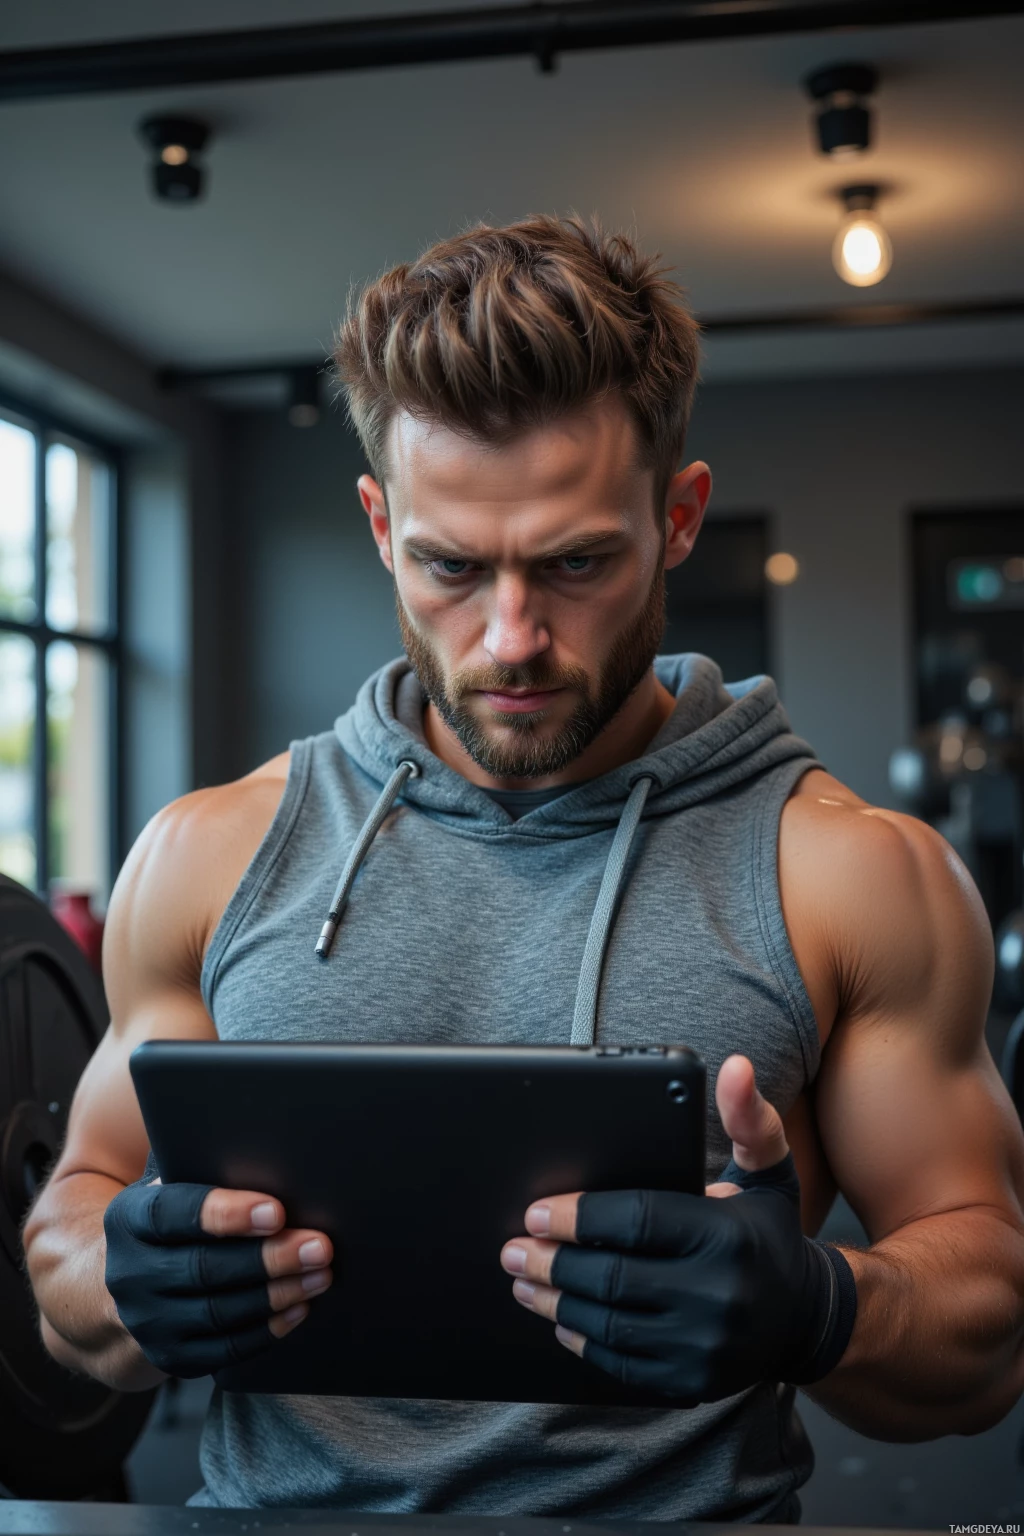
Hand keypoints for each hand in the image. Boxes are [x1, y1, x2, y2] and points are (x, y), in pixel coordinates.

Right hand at [103, 1168, 333, 1378]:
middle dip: (269, 1258)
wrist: (124, 1285)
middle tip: (319, 1247)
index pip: (174, 1214)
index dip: (226, 1214)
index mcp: (129, 1219)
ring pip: (218, 1312)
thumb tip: (278, 1163)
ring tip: (320, 1275)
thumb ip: (207, 1175)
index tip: (276, 1212)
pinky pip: (223, 1349)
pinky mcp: (168, 1355)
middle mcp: (129, 1273)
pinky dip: (266, 1330)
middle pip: (204, 1269)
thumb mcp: (172, 1191)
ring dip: (277, 1294)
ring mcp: (145, 1321)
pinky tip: (299, 1307)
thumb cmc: (172, 1223)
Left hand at [499, 1054, 844, 1402]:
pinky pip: (621, 1362)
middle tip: (510, 1246)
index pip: (637, 1221)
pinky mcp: (691, 1383)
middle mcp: (719, 1295)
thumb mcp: (766, 1170)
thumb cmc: (767, 1232)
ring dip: (555, 1300)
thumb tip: (735, 1066)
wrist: (806, 1318)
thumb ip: (746, 1117)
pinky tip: (559, 1317)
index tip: (533, 1211)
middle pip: (612, 1275)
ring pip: (609, 1322)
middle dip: (552, 1260)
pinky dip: (583, 1338)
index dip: (578, 1216)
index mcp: (727, 1236)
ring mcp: (705, 1347)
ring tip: (522, 1279)